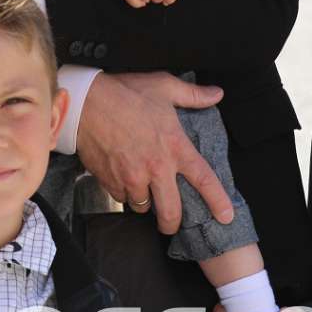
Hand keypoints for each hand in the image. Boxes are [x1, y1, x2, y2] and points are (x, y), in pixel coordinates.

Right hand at [76, 71, 231, 234]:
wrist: (86, 103)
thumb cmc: (126, 93)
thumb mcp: (165, 86)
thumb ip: (193, 94)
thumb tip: (217, 93)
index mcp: (175, 147)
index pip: (204, 179)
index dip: (217, 201)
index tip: (226, 216)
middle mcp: (157, 168)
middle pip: (171, 211)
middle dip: (172, 223)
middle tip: (170, 225)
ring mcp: (132, 178)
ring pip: (143, 206)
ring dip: (144, 202)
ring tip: (142, 191)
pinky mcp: (111, 181)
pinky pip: (121, 198)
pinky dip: (124, 193)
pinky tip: (122, 180)